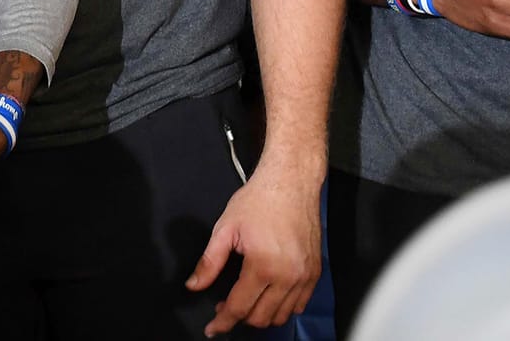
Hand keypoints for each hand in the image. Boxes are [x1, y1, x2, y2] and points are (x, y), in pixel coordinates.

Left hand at [186, 169, 320, 336]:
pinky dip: (283, 308)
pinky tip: (268, 297)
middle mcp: (288, 276)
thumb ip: (209, 262)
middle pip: (262, 317)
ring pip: (282, 315)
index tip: (212, 329)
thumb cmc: (258, 201)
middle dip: (240, 318)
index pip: (240, 307)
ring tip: (245, 301)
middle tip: (224, 307)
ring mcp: (305, 276)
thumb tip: (193, 285)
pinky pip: (300, 304)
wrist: (290, 183)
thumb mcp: (225, 229)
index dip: (223, 321)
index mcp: (263, 266)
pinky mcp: (315, 272)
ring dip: (262, 315)